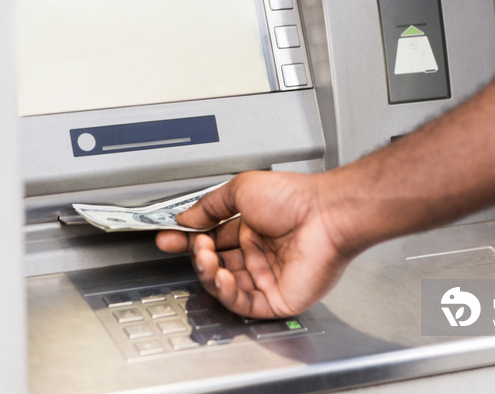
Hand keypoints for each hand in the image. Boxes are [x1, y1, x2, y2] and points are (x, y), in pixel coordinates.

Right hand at [155, 171, 350, 317]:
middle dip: (197, 257)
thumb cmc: (296, 198)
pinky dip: (227, 293)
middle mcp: (260, 254)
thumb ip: (210, 206)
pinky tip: (222, 277)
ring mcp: (268, 277)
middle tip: (190, 245)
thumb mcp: (242, 189)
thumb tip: (186, 219)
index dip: (188, 240)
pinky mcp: (278, 299)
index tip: (169, 237)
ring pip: (226, 287)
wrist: (325, 213)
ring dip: (209, 273)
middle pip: (216, 265)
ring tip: (205, 257)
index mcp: (252, 229)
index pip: (212, 240)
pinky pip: (244, 304)